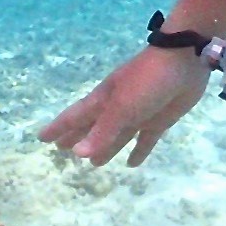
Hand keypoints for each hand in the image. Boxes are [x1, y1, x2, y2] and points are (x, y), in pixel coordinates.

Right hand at [39, 45, 212, 166]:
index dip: (59, 128)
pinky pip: (145, 139)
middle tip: (61, 150)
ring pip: (117, 135)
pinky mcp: (159, 119)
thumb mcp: (122, 107)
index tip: (41, 138)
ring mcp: (139, 113)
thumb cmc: (147, 81)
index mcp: (104, 100)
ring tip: (94, 165)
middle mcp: (118, 107)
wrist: (184, 61)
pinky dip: (138, 150)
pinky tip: (133, 164)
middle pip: (93, 126)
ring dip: (105, 148)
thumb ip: (101, 131)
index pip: (75, 116)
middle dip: (78, 137)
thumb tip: (77, 153)